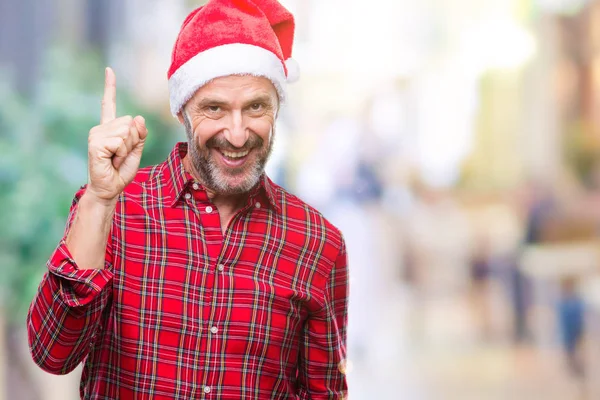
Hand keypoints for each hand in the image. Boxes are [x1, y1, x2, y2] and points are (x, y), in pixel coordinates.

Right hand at [86, 67, 147, 202]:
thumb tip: (137, 117)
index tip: (109, 70)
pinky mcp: (95, 142)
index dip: (109, 87)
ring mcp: (96, 134)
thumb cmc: (121, 171)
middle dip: (133, 141)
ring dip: (127, 148)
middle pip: (130, 123)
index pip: (109, 104)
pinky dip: (122, 152)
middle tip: (121, 155)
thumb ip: (140, 134)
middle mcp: (101, 128)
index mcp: (109, 128)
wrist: (109, 188)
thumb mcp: (136, 150)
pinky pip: (120, 141)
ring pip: (127, 132)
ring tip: (116, 158)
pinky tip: (111, 160)